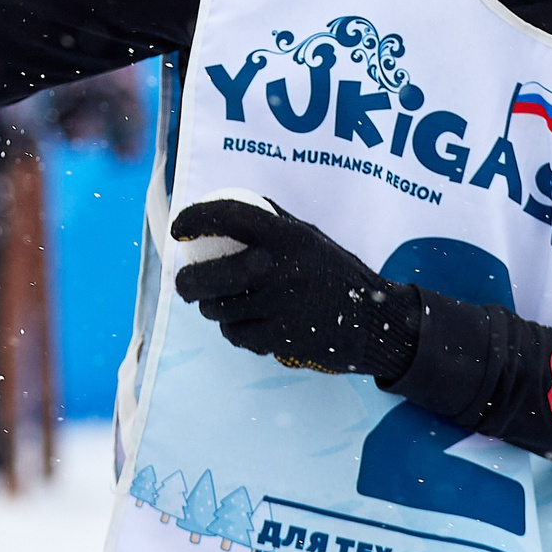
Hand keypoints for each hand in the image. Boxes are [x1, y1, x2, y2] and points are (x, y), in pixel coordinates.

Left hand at [168, 194, 421, 380]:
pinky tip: (244, 325)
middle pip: (209, 276)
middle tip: (183, 284)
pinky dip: (234, 331)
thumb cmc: (336, 273)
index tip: (178, 230)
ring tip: (219, 306)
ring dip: (212, 309)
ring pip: (220, 310)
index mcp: (286, 235)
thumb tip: (223, 212)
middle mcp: (280, 268)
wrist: (374, 319)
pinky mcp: (280, 339)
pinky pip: (237, 335)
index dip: (195, 219)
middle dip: (186, 283)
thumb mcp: (309, 237)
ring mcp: (279, 306)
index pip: (227, 216)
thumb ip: (272, 224)